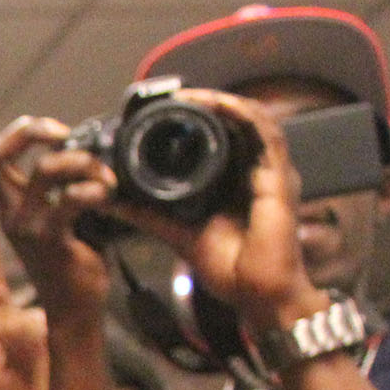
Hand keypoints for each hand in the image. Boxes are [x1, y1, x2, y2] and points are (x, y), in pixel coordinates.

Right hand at [0, 116, 113, 323]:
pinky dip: (95, 190)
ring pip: (45, 168)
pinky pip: (71, 198)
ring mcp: (27, 226)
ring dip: (83, 163)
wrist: (74, 310)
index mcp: (12, 206)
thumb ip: (66, 188)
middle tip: (82, 152)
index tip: (59, 133)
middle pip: (2, 154)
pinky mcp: (50, 239)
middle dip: (46, 135)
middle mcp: (11, 214)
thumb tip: (95, 153)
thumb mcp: (62, 219)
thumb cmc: (74, 265)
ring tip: (106, 180)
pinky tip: (108, 198)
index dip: (23, 131)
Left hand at [100, 89, 327, 334]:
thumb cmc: (230, 268)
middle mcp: (255, 170)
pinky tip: (221, 106)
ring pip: (251, 120)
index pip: (219, 136)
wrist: (259, 294)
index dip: (197, 118)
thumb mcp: (177, 233)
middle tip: (174, 95)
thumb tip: (109, 200)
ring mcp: (270, 171)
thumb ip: (146, 214)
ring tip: (192, 95)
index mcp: (235, 179)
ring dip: (222, 103)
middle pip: (236, 122)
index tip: (164, 110)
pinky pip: (266, 135)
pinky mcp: (280, 177)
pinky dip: (243, 116)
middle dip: (207, 104)